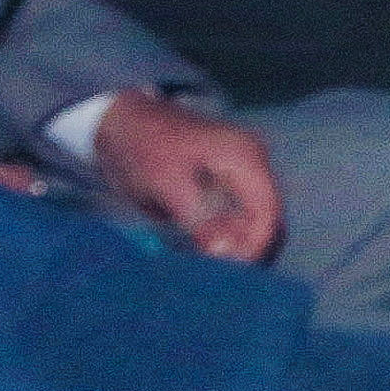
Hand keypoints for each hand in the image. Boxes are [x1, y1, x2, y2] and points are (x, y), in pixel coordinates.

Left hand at [89, 91, 281, 264]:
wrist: (121, 120)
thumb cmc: (143, 147)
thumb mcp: (166, 184)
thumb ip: (198, 218)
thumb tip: (222, 253)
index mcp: (244, 157)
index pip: (268, 214)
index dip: (253, 247)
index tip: (226, 270)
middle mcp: (253, 161)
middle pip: (268, 219)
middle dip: (246, 247)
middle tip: (214, 268)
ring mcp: (243, 169)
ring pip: (256, 220)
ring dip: (237, 243)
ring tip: (206, 257)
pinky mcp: (229, 179)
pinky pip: (240, 214)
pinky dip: (227, 234)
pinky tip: (204, 243)